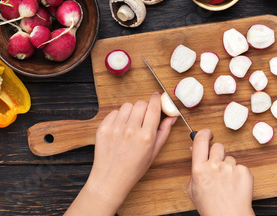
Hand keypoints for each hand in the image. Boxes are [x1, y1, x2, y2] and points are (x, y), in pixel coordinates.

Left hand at [66, 92, 175, 215]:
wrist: (110, 179)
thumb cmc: (134, 168)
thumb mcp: (154, 152)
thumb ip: (164, 131)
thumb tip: (172, 116)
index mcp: (146, 136)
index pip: (153, 107)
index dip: (157, 99)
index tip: (157, 96)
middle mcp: (131, 130)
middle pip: (141, 104)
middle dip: (144, 107)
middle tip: (143, 117)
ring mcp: (116, 128)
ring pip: (127, 106)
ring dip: (131, 111)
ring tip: (130, 124)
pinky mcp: (104, 128)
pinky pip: (114, 112)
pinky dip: (118, 117)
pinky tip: (120, 128)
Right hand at [187, 129, 254, 215]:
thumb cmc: (210, 206)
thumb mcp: (194, 188)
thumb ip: (194, 167)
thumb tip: (194, 149)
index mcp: (199, 169)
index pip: (200, 140)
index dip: (204, 133)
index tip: (207, 134)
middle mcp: (214, 166)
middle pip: (218, 146)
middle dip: (218, 153)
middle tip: (218, 165)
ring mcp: (231, 168)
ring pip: (230, 158)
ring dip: (228, 166)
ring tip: (227, 182)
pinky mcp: (244, 172)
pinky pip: (240, 166)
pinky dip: (239, 174)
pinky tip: (235, 185)